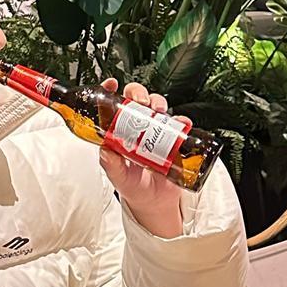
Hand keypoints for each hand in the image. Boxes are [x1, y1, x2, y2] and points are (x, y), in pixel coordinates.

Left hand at [100, 79, 186, 238]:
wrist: (154, 202)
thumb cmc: (133, 186)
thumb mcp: (119, 177)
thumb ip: (111, 165)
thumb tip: (104, 152)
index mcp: (117, 132)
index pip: (112, 105)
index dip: (110, 91)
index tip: (111, 84)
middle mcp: (136, 127)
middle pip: (136, 99)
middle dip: (138, 93)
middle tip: (140, 101)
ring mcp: (155, 131)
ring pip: (156, 105)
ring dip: (158, 101)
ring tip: (159, 111)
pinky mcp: (173, 138)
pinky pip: (179, 123)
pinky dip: (182, 119)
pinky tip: (182, 122)